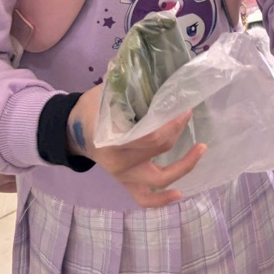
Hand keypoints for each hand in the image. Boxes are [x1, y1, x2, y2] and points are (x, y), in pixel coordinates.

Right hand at [67, 85, 205, 207]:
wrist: (72, 131)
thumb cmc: (92, 108)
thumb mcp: (107, 93)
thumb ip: (129, 88)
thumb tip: (158, 73)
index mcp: (112, 141)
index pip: (152, 137)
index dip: (173, 123)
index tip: (184, 108)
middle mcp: (118, 164)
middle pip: (158, 152)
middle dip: (178, 131)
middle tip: (188, 114)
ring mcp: (122, 177)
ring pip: (156, 181)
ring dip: (182, 168)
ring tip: (201, 150)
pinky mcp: (125, 183)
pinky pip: (143, 199)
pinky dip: (161, 200)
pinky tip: (179, 194)